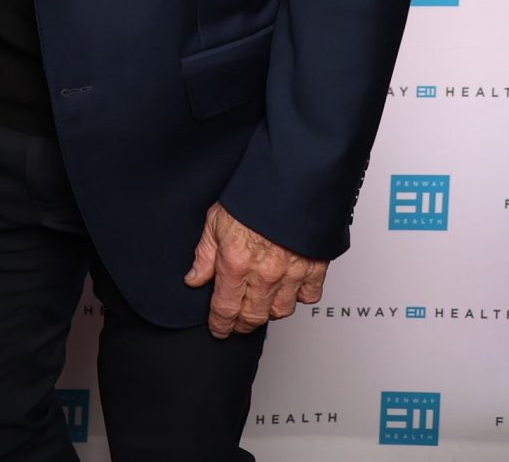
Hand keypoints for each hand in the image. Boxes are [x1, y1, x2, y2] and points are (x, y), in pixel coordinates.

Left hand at [183, 201, 327, 336]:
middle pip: (253, 317)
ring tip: (260, 304)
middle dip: (242, 325)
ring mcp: (292, 273)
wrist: (290, 180)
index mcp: (236, 264)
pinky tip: (289, 290)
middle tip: (236, 323)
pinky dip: (299, 298)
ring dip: (269, 312)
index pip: (225, 309)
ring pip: (280, 311)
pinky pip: (308, 297)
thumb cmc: (252, 196)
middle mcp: (265, 274)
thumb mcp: (215, 221)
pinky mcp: (315, 268)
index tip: (218, 329)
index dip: (220, 324)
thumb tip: (194, 280)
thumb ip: (204, 255)